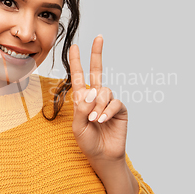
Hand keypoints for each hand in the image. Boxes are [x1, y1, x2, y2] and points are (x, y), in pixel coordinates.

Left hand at [69, 35, 128, 161]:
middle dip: (97, 54)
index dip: (76, 62)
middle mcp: (96, 97)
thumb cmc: (88, 142)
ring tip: (94, 120)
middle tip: (99, 37)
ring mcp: (108, 102)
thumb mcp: (78, 126)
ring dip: (98, 106)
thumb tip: (91, 92)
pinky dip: (107, 111)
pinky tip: (102, 121)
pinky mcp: (120, 109)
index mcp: (82, 99)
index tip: (74, 47)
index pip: (79, 77)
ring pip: (104, 92)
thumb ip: (82, 109)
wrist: (103, 156)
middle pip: (97, 71)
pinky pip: (114, 103)